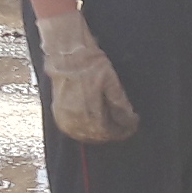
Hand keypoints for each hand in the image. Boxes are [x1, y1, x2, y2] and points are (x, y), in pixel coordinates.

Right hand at [37, 4, 138, 142]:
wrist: (67, 55)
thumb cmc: (90, 65)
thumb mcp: (112, 82)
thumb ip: (120, 104)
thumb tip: (129, 119)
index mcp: (91, 115)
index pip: (110, 132)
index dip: (124, 130)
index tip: (133, 125)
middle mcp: (76, 122)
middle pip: (98, 137)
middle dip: (113, 132)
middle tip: (125, 125)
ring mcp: (65, 120)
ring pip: (85, 136)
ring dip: (99, 133)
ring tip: (111, 124)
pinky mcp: (58, 115)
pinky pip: (74, 130)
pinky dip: (86, 130)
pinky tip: (94, 123)